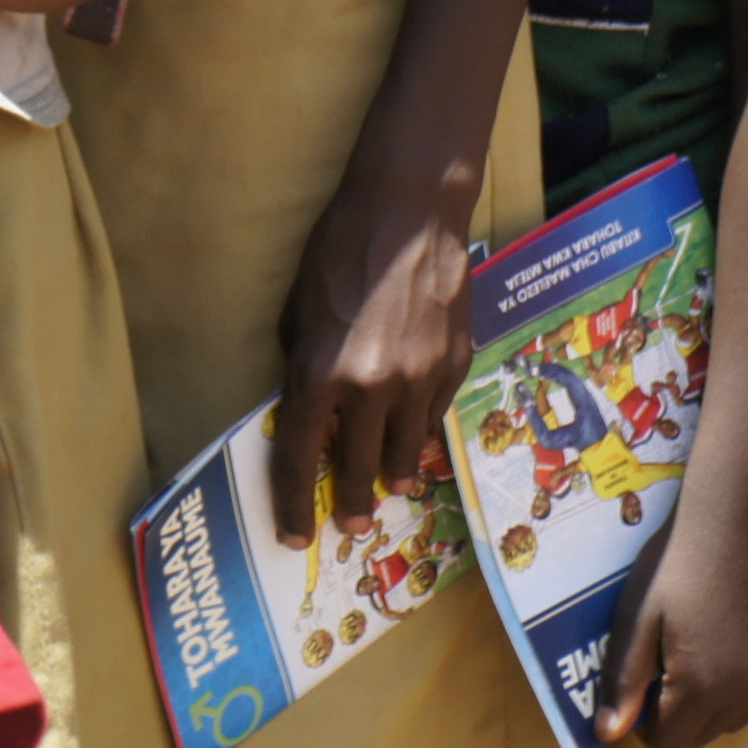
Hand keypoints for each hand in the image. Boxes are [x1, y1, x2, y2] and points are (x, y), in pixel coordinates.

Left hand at [266, 170, 473, 544]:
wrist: (409, 212)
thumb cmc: (339, 250)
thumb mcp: (298, 310)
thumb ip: (302, 367)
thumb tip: (308, 412)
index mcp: (319, 372)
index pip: (298, 457)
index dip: (293, 503)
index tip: (295, 535)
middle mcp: (370, 387)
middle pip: (357, 467)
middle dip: (350, 502)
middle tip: (350, 522)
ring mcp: (419, 380)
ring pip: (405, 451)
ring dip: (393, 473)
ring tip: (390, 487)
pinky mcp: (454, 366)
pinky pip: (434, 415)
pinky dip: (420, 430)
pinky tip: (414, 436)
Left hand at [594, 500, 747, 747]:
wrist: (739, 521)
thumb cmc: (676, 563)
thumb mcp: (639, 618)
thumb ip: (625, 680)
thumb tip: (607, 734)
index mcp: (700, 684)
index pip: (671, 743)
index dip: (649, 723)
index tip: (643, 688)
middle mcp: (745, 693)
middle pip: (703, 736)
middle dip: (680, 714)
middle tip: (668, 662)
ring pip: (735, 719)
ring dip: (714, 703)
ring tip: (700, 649)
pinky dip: (745, 686)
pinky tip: (732, 643)